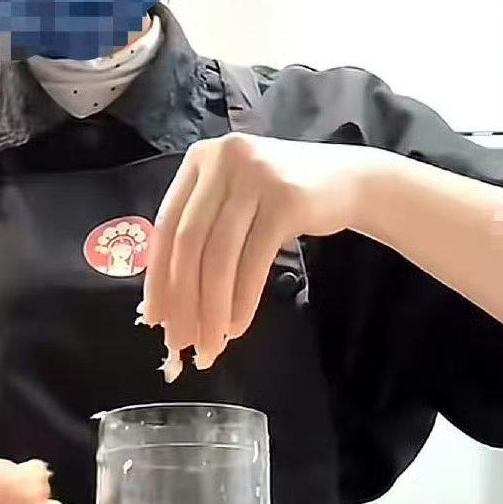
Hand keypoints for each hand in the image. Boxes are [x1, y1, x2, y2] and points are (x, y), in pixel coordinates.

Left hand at [141, 134, 373, 365]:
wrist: (349, 180)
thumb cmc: (282, 199)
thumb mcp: (235, 202)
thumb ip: (202, 233)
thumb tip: (167, 304)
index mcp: (200, 159)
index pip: (167, 226)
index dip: (157, 277)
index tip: (154, 320)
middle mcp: (223, 159)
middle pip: (189, 243)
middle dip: (182, 300)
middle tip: (181, 342)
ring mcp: (256, 176)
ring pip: (220, 256)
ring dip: (212, 309)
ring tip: (211, 344)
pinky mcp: (286, 199)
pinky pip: (254, 262)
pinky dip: (242, 300)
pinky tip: (237, 326)